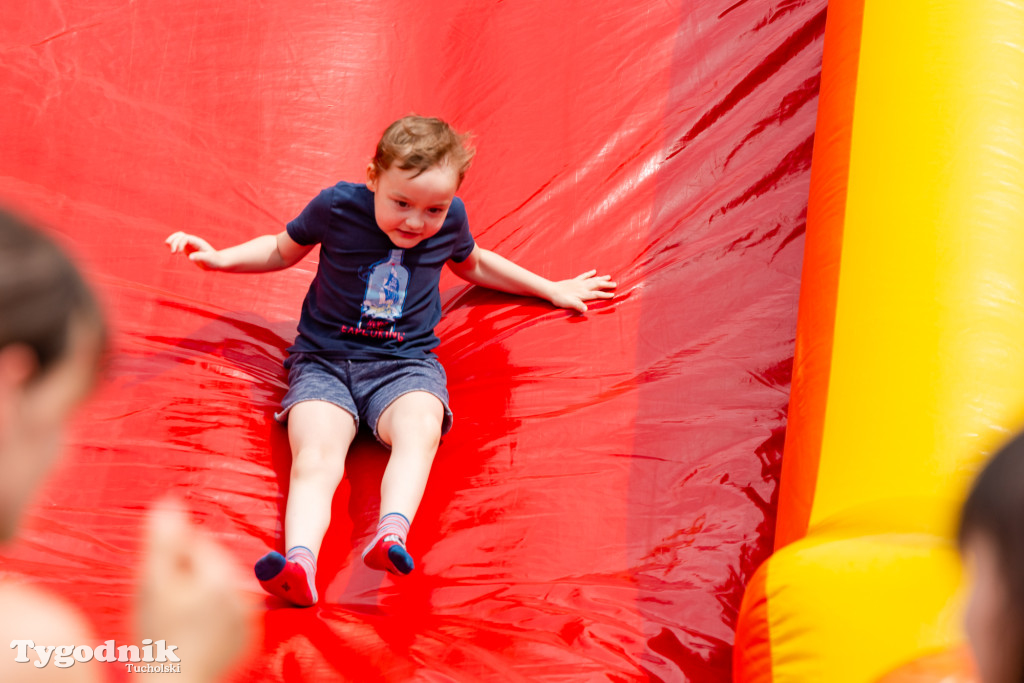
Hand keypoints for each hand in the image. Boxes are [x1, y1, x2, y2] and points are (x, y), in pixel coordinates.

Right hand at [139, 499, 252, 682]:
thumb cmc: (158, 635)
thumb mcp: (152, 584)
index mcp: (222, 574)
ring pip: (219, 586)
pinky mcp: (247, 635)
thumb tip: (169, 500)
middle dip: (188, 575)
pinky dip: (212, 613)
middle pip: (210, 564)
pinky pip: (228, 610)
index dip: (173, 558)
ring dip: (200, 593)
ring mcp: (249, 615)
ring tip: (178, 618)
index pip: (198, 542)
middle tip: (167, 603)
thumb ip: (163, 539)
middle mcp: (244, 591)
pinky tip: (193, 629)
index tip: (161, 583)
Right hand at [165, 232, 221, 270]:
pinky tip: (171, 249)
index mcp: (198, 242)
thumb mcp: (208, 260)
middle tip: (173, 253)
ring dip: (172, 241)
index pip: (186, 238)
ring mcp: (190, 244)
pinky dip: (173, 244)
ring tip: (169, 249)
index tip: (178, 253)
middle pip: (180, 235)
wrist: (217, 262)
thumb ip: (200, 257)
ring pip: (178, 237)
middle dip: (174, 242)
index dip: (180, 244)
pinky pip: (178, 243)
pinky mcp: (188, 249)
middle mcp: (193, 241)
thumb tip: (190, 257)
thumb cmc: (214, 261)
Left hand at [548, 270, 616, 312]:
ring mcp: (579, 283)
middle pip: (597, 285)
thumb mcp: (569, 304)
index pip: (597, 294)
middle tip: (615, 284)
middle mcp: (583, 287)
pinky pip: (584, 276)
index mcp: (583, 294)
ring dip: (601, 278)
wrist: (551, 291)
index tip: (613, 295)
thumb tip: (585, 309)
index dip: (605, 295)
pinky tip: (594, 271)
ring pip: (593, 280)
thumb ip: (578, 306)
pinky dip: (589, 274)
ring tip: (609, 276)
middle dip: (606, 284)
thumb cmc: (560, 299)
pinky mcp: (574, 280)